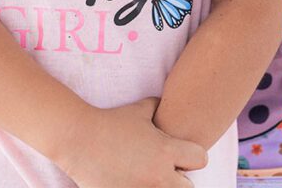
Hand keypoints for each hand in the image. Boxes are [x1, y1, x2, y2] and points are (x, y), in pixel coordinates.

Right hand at [59, 97, 207, 187]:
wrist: (80, 139)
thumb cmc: (111, 122)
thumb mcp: (139, 109)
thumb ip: (159, 107)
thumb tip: (168, 103)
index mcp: (165, 151)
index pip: (200, 158)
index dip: (193, 155)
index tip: (181, 154)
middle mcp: (158, 176)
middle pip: (189, 187)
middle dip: (181, 178)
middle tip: (165, 170)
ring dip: (161, 185)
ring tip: (147, 176)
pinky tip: (132, 180)